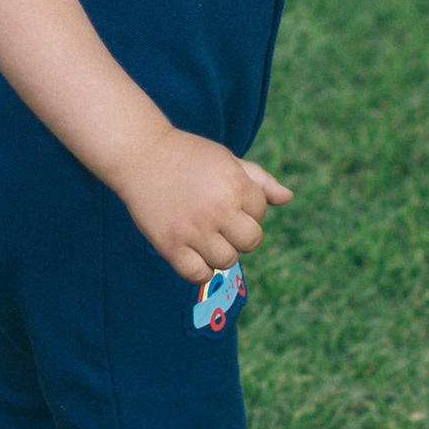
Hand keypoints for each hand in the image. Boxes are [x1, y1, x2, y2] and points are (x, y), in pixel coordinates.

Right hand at [115, 128, 291, 281]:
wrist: (140, 154)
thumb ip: (261, 180)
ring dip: (221, 251)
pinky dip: (200, 269)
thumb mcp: (228, 160)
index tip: (223, 194)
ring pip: (227, 260)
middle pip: (251, 242)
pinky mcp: (170, 245)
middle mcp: (218, 210)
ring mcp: (194, 230)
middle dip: (241, 234)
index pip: (260, 212)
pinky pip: (199, 274)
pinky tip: (193, 252)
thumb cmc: (189, 156)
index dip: (246, 205)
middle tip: (220, 222)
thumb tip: (288, 198)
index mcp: (236, 186)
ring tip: (205, 235)